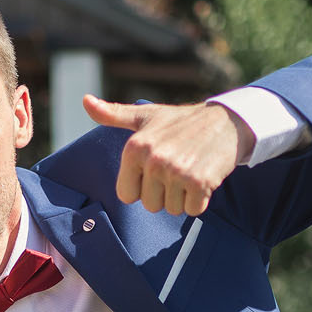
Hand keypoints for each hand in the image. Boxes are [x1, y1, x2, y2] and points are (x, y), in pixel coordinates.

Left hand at [89, 97, 253, 216]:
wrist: (226, 122)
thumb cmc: (181, 122)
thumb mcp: (146, 116)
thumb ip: (113, 114)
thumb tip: (85, 101)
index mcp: (134, 147)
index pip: (127, 195)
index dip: (142, 186)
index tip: (156, 168)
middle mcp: (153, 159)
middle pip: (150, 205)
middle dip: (164, 193)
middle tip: (177, 168)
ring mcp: (176, 171)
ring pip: (171, 209)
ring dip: (183, 197)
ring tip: (191, 170)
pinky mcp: (200, 182)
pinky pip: (192, 210)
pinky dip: (200, 200)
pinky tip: (204, 178)